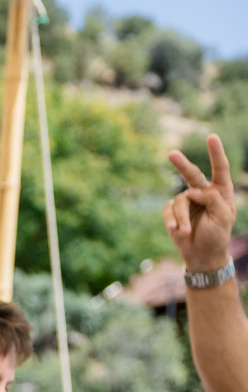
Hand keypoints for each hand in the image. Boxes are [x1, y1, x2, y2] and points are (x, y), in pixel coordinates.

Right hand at [165, 134, 236, 273]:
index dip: (215, 153)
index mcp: (220, 191)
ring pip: (180, 201)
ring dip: (181, 217)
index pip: (220, 169)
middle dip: (181, 164)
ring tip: (185, 232)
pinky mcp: (173, 212)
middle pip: (192, 174)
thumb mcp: (223, 217)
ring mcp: (186, 202)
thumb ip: (212, 199)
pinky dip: (171, 220)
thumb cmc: (217, 235)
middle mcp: (202, 192)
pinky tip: (175, 230)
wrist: (202, 254)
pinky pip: (168, 210)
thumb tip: (192, 191)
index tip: (211, 137)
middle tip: (171, 154)